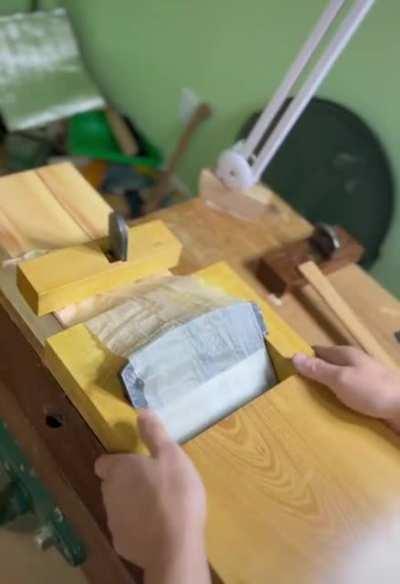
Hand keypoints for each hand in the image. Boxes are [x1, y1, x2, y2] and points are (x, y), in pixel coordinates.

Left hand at [95, 410, 209, 583]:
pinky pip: (128, 528)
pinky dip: (139, 526)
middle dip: (128, 482)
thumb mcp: (172, 455)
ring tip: (161, 505)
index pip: (104, 462)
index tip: (138, 463)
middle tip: (156, 482)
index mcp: (119, 469)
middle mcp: (109, 493)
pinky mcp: (121, 543)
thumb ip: (154, 433)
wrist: (174, 546)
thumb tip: (141, 411)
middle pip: (112, 483)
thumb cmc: (175, 493)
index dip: (118, 461)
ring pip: (119, 506)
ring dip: (133, 503)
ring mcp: (113, 520)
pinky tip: (159, 527)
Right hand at [293, 346, 399, 431]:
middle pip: (328, 366)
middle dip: (313, 376)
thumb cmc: (372, 390)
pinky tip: (333, 411)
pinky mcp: (370, 394)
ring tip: (310, 404)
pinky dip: (338, 400)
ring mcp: (364, 379)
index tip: (287, 370)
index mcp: (346, 354)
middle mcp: (354, 363)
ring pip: (338, 381)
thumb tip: (294, 355)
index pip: (318, 351)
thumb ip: (318, 369)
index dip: (304, 358)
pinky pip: (348, 395)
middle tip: (294, 391)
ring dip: (326, 390)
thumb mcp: (340, 379)